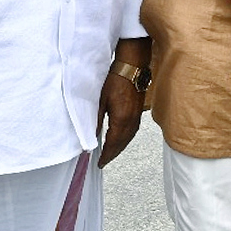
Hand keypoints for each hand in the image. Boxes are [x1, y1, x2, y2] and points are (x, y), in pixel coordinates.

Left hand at [97, 37, 150, 167]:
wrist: (132, 67)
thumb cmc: (116, 80)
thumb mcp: (101, 100)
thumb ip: (97, 120)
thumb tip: (91, 136)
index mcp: (121, 119)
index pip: (113, 143)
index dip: (106, 154)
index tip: (100, 163)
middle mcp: (131, 120)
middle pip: (122, 143)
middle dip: (113, 153)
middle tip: (104, 162)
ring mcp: (137, 116)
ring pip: (129, 138)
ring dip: (120, 147)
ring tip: (111, 153)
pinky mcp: (139, 111)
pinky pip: (133, 131)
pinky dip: (126, 139)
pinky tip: (122, 139)